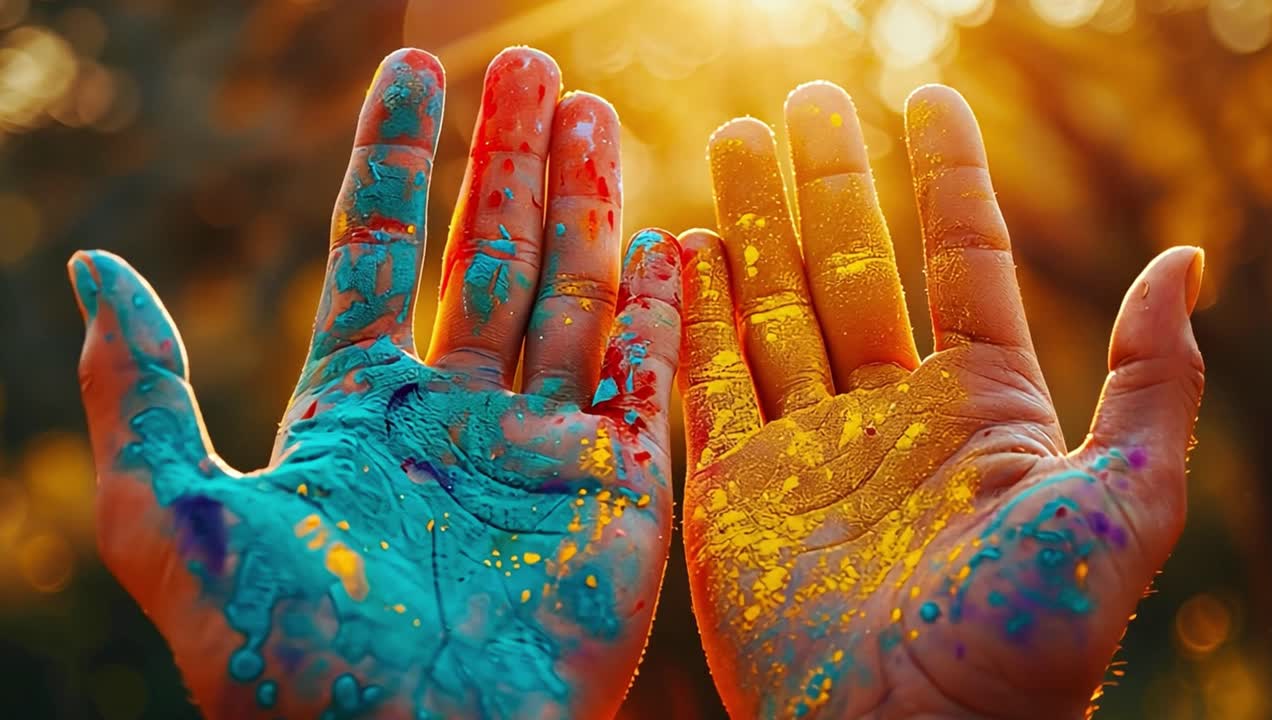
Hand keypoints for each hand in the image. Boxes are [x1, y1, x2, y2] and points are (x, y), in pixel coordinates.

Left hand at [70, 47, 681, 719]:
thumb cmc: (294, 665)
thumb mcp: (180, 524)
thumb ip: (139, 398)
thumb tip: (92, 269)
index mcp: (360, 410)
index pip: (381, 248)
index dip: (398, 156)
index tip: (415, 65)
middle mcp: (456, 416)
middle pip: (490, 255)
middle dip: (511, 160)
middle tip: (538, 68)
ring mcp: (543, 450)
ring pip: (571, 296)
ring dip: (586, 204)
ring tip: (594, 113)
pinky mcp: (618, 494)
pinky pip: (645, 382)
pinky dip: (661, 314)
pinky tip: (670, 244)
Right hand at [679, 82, 1203, 719]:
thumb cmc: (1025, 642)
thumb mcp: (1117, 506)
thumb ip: (1150, 384)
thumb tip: (1188, 261)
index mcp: (982, 409)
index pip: (960, 260)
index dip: (946, 176)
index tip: (926, 99)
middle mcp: (888, 417)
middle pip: (847, 270)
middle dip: (823, 185)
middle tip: (798, 103)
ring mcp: (803, 449)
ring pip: (769, 309)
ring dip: (750, 226)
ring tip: (732, 140)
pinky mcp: (731, 491)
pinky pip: (702, 382)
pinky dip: (686, 314)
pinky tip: (678, 247)